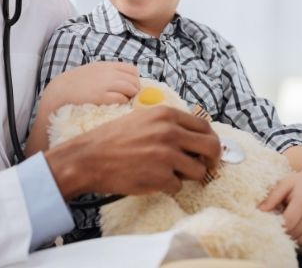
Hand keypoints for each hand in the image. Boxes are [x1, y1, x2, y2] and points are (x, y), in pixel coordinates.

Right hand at [40, 62, 139, 113]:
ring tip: (126, 100)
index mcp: (107, 65)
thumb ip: (109, 72)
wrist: (62, 89)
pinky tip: (118, 103)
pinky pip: (121, 98)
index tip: (132, 86)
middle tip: (131, 96)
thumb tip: (125, 80)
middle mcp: (109, 73)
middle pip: (133, 80)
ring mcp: (106, 84)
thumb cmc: (78, 81)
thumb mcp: (94, 70)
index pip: (132, 69)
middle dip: (135, 89)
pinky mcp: (102, 96)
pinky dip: (123, 101)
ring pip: (130, 88)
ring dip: (131, 96)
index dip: (135, 79)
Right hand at [45, 106, 221, 198]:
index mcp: (167, 115)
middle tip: (205, 167)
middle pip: (211, 147)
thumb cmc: (112, 139)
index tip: (208, 150)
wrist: (89, 158)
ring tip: (167, 173)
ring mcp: (167, 155)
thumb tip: (194, 137)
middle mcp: (170, 132)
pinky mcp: (161, 177)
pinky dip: (168, 186)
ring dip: (187, 175)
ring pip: (198, 171)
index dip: (210, 140)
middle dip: (212, 160)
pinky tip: (151, 179)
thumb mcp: (143, 119)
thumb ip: (169, 124)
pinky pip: (178, 186)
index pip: (205, 126)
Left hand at [258, 158, 301, 245]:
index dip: (275, 226)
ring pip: (300, 240)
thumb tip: (259, 210)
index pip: (287, 223)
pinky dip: (298, 238)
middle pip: (293, 233)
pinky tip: (293, 229)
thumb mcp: (285, 184)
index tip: (266, 223)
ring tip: (282, 226)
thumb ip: (273, 198)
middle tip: (271, 226)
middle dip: (280, 232)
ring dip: (289, 236)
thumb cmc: (300, 181)